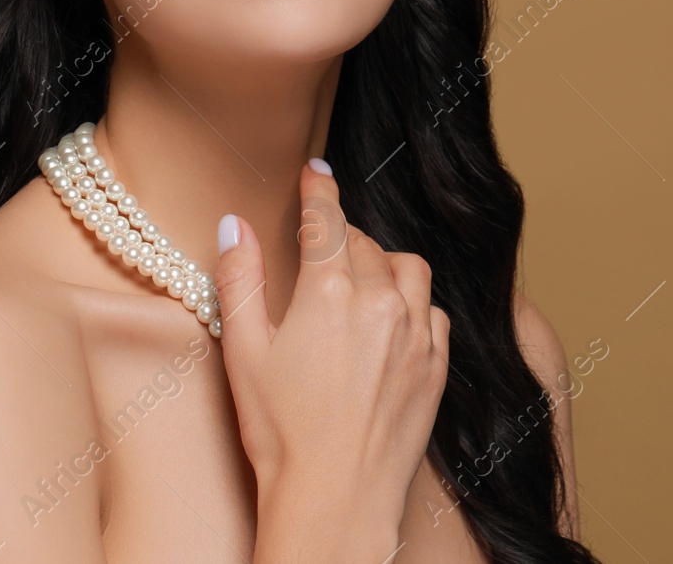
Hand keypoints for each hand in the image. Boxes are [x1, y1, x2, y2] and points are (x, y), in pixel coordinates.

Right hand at [215, 160, 450, 557]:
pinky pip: (433, 311)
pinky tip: (389, 321)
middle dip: (340, 238)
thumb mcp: (243, 350)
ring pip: (408, 268)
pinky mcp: (437, 368)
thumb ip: (239, 278)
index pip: (326, 220)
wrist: (335, 499)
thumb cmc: (281, 432)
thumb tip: (236, 224)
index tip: (316, 172)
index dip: (318, 189)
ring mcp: (416, 337)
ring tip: (358, 281)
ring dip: (382, 263)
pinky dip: (412, 303)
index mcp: (328, 293)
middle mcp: (381, 304)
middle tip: (318, 253)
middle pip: (364, 242)